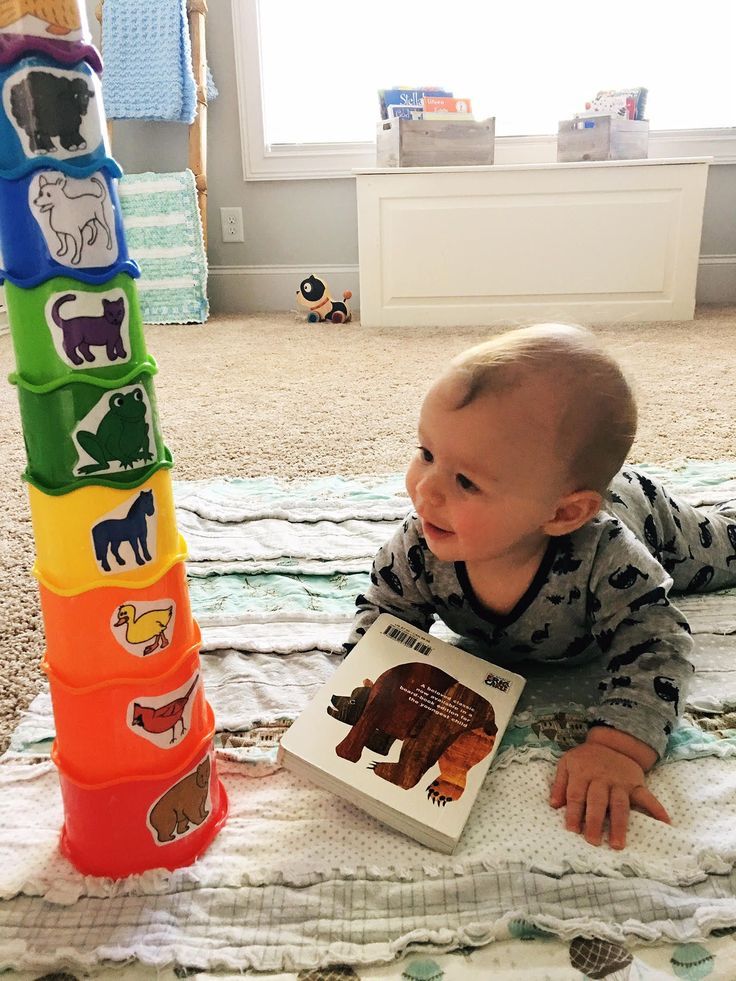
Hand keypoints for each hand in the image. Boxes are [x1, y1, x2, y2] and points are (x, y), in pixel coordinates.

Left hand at [549, 740, 669, 848]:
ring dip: (619, 825)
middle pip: (597, 802)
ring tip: (617, 844)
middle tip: (592, 841)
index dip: (573, 813)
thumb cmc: (586, 758)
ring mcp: (620, 782)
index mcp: (582, 773)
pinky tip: (665, 823)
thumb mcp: (567, 763)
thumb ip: (560, 784)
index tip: (572, 830)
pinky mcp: (636, 784)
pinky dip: (657, 809)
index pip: (576, 795)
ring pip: (619, 804)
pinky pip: (647, 797)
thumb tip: (553, 805)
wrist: (612, 742)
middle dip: (594, 821)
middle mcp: (601, 778)